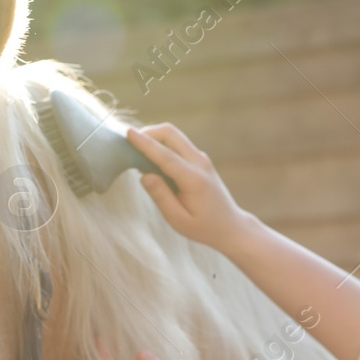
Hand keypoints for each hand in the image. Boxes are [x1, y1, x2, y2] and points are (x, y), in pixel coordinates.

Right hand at [126, 123, 260, 253]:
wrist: (230, 225)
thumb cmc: (203, 227)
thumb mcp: (178, 219)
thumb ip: (161, 196)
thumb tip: (144, 175)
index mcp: (194, 180)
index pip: (165, 156)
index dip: (145, 144)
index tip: (128, 133)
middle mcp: (200, 163)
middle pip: (171, 134)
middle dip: (148, 133)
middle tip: (130, 144)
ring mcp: (201, 158)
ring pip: (174, 135)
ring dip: (155, 138)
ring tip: (138, 153)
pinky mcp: (199, 159)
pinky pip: (178, 144)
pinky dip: (162, 144)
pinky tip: (152, 160)